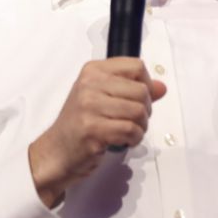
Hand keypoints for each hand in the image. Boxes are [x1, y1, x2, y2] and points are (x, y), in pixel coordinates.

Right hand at [28, 58, 165, 207]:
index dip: (146, 84)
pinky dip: (134, 138)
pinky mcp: (93, 129)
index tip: (140, 98)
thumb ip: (133, 90)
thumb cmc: (81, 124)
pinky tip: (124, 141)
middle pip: (141, 91)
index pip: (136, 66)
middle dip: (145, 110)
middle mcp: (89, 84)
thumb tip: (162, 87)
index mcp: (93, 71)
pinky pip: (131, 130)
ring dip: (141, 127)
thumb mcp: (104, 98)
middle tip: (133, 121)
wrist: (55, 152)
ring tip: (128, 132)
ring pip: (138, 111)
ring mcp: (89, 106)